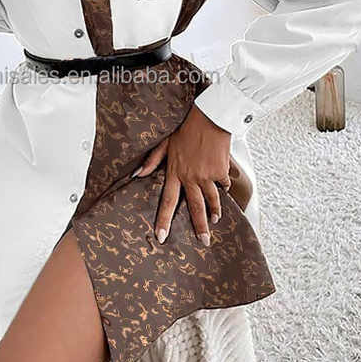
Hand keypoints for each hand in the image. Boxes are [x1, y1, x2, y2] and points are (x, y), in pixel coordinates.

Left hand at [135, 105, 231, 245]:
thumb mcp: (165, 143)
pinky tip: (223, 189)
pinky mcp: (220, 171)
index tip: (162, 237)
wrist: (210, 119)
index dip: (163, 221)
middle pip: (195, 208)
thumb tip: (136, 174)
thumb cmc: (186, 129)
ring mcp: (206, 176)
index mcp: (175, 172)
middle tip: (204, 242)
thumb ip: (152, 161)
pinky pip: (222, 185)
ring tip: (215, 221)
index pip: (167, 202)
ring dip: (214, 212)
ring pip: (211, 201)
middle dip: (200, 228)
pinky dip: (223, 187)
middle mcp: (191, 177)